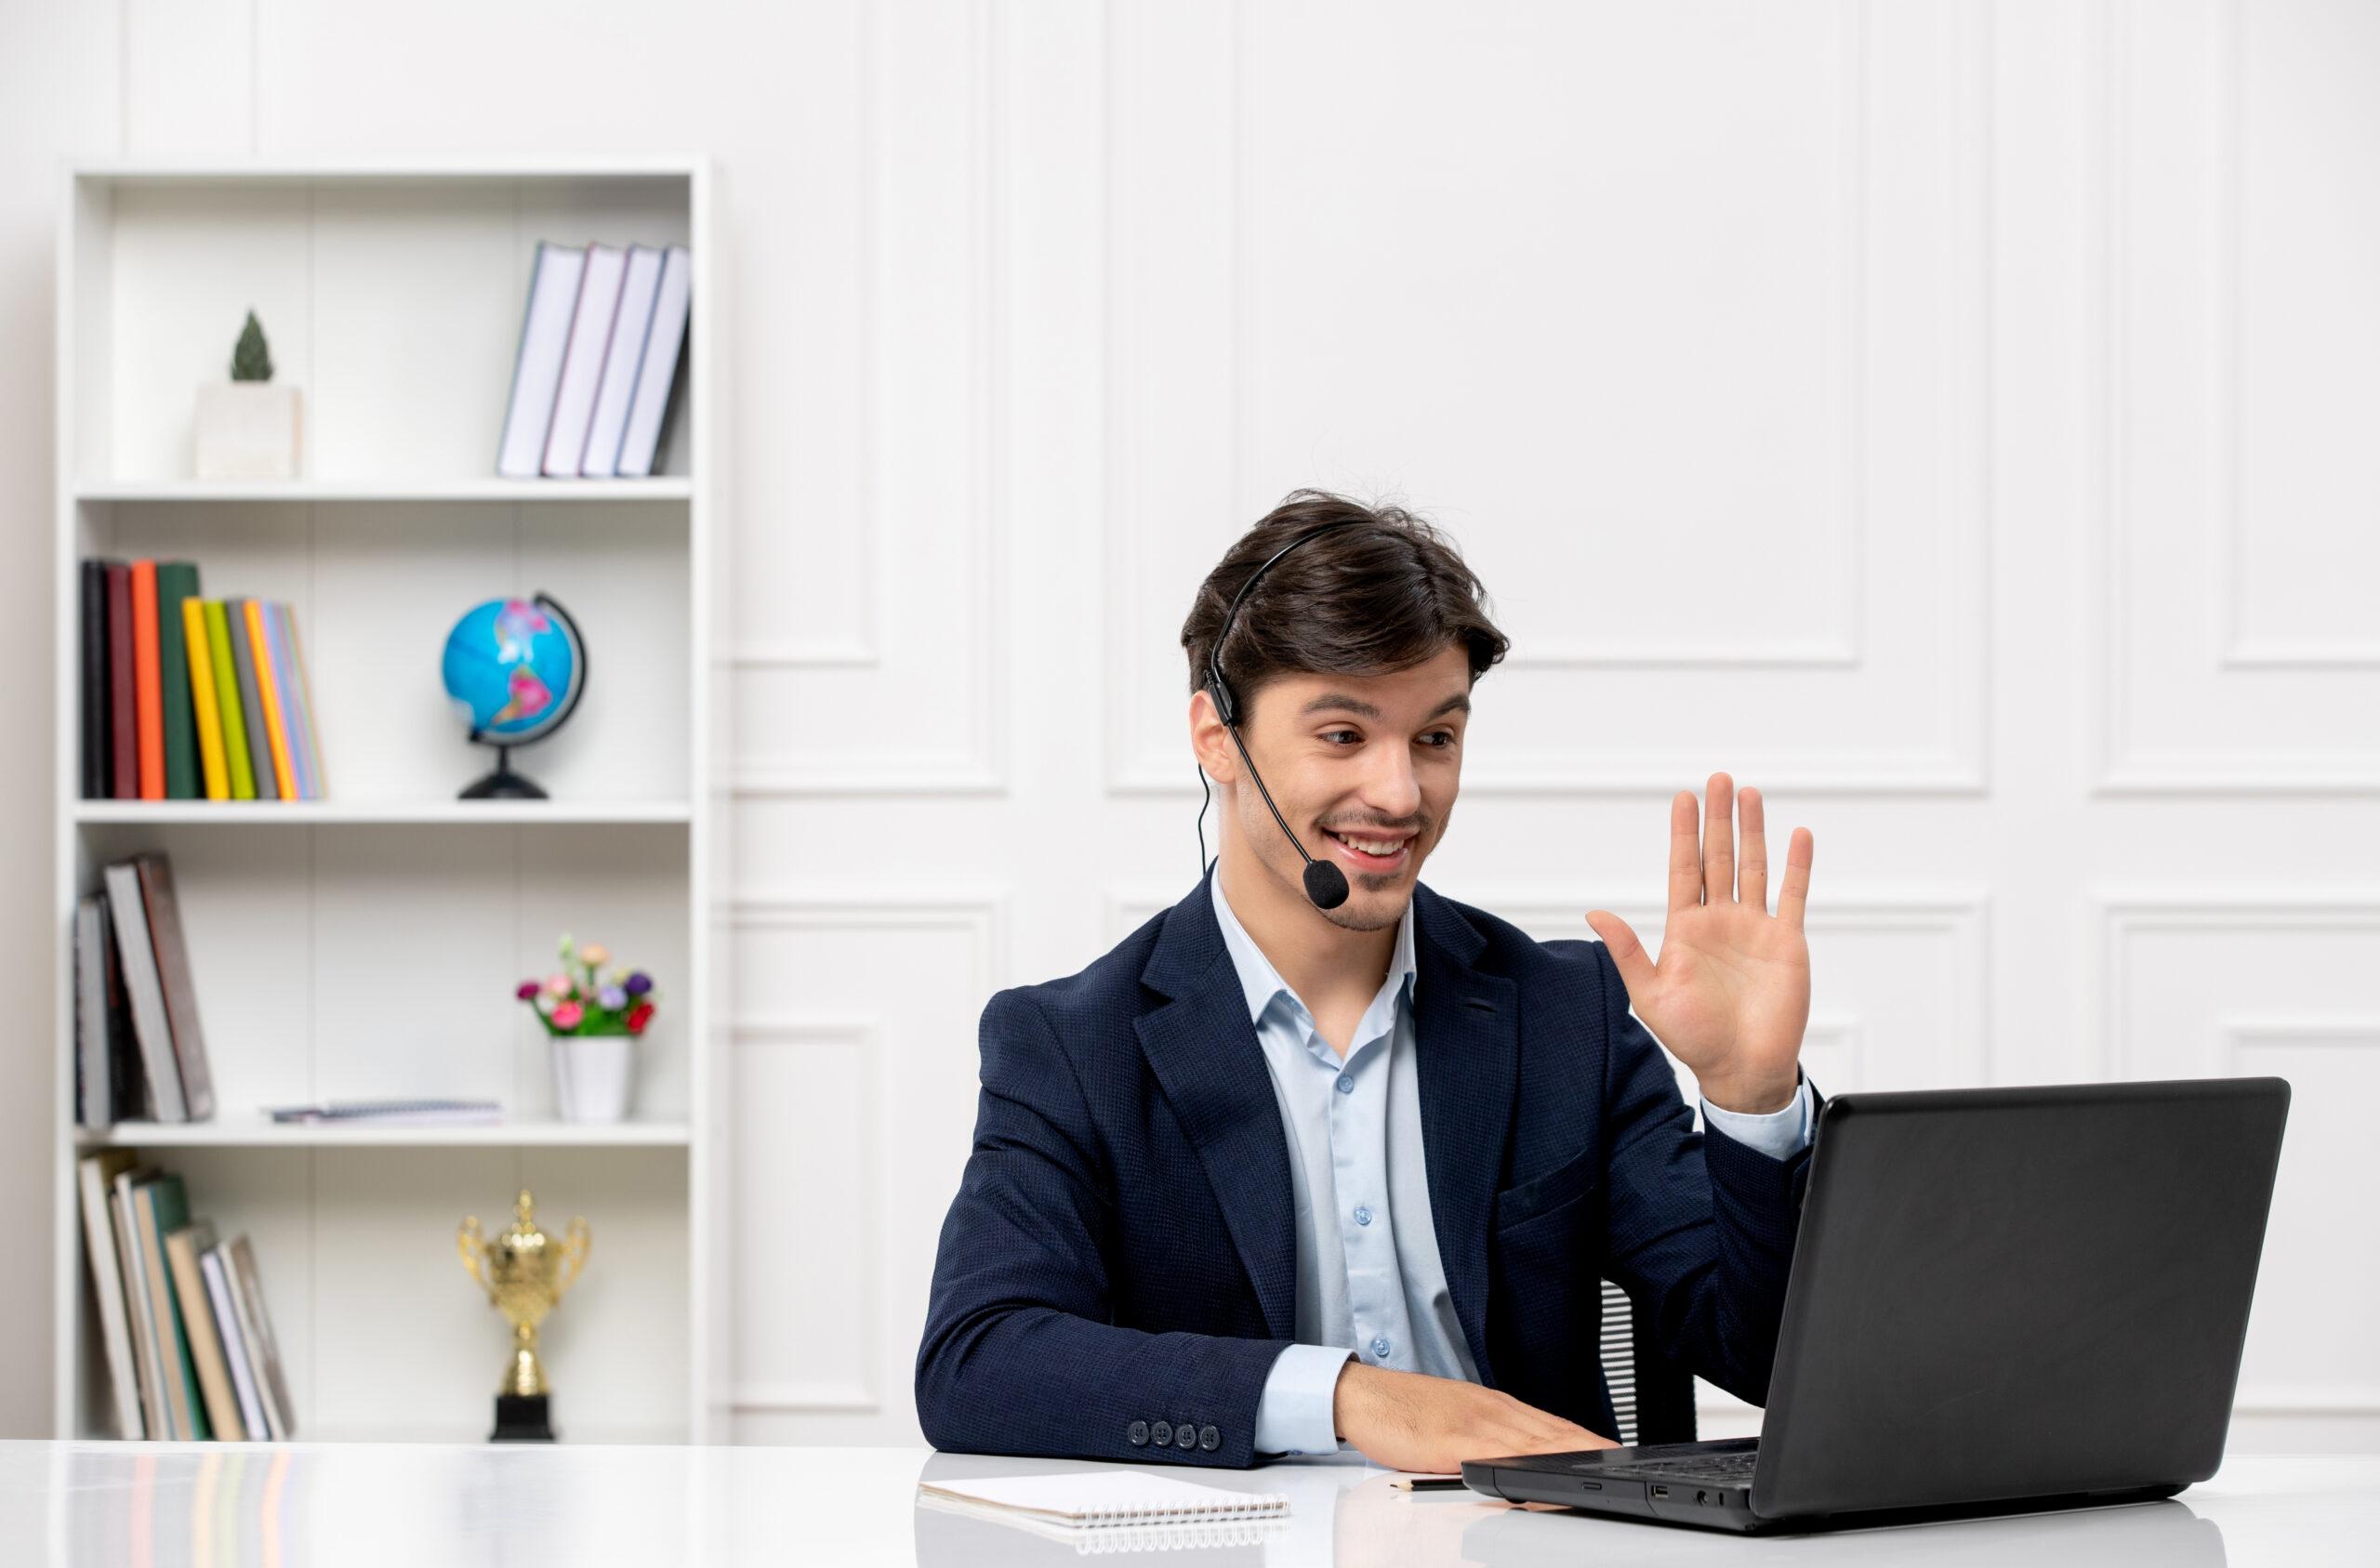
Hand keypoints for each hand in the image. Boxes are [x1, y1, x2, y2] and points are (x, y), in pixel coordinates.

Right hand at [1332, 1361, 1615, 1473]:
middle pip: (1552, 1432)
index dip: (1586, 1437)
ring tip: (1601, 1466)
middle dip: (1590, 1447)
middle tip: (1622, 1459)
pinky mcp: (1453, 1442)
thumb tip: (1513, 1455)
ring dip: (1570, 1455)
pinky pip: (1498, 1458)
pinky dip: (1527, 1467)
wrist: (1362, 1394)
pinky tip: (1546, 1475)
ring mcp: (1475, 1425)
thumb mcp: (1454, 1418)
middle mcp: (1492, 1411)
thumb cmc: (1403, 1408)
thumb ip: (1485, 1435)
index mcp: (1494, 1407)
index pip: (1551, 1424)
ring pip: (1534, 1443)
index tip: (1613, 1448)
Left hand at [1584, 772, 1812, 1114]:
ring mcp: (1754, 929)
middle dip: (1718, 819)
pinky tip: (1798, 835)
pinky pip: (1793, 896)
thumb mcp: (1651, 995)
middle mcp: (1720, 921)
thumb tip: (1595, 913)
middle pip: (1719, 857)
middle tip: (1718, 779)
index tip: (1683, 797)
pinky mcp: (1786, 942)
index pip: (1685, 869)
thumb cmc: (1693, 1038)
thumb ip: (1629, 951)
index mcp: (1686, 930)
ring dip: (1753, 831)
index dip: (1684, 833)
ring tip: (1750, 794)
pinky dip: (1797, 866)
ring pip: (1754, 867)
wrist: (1741, 1069)